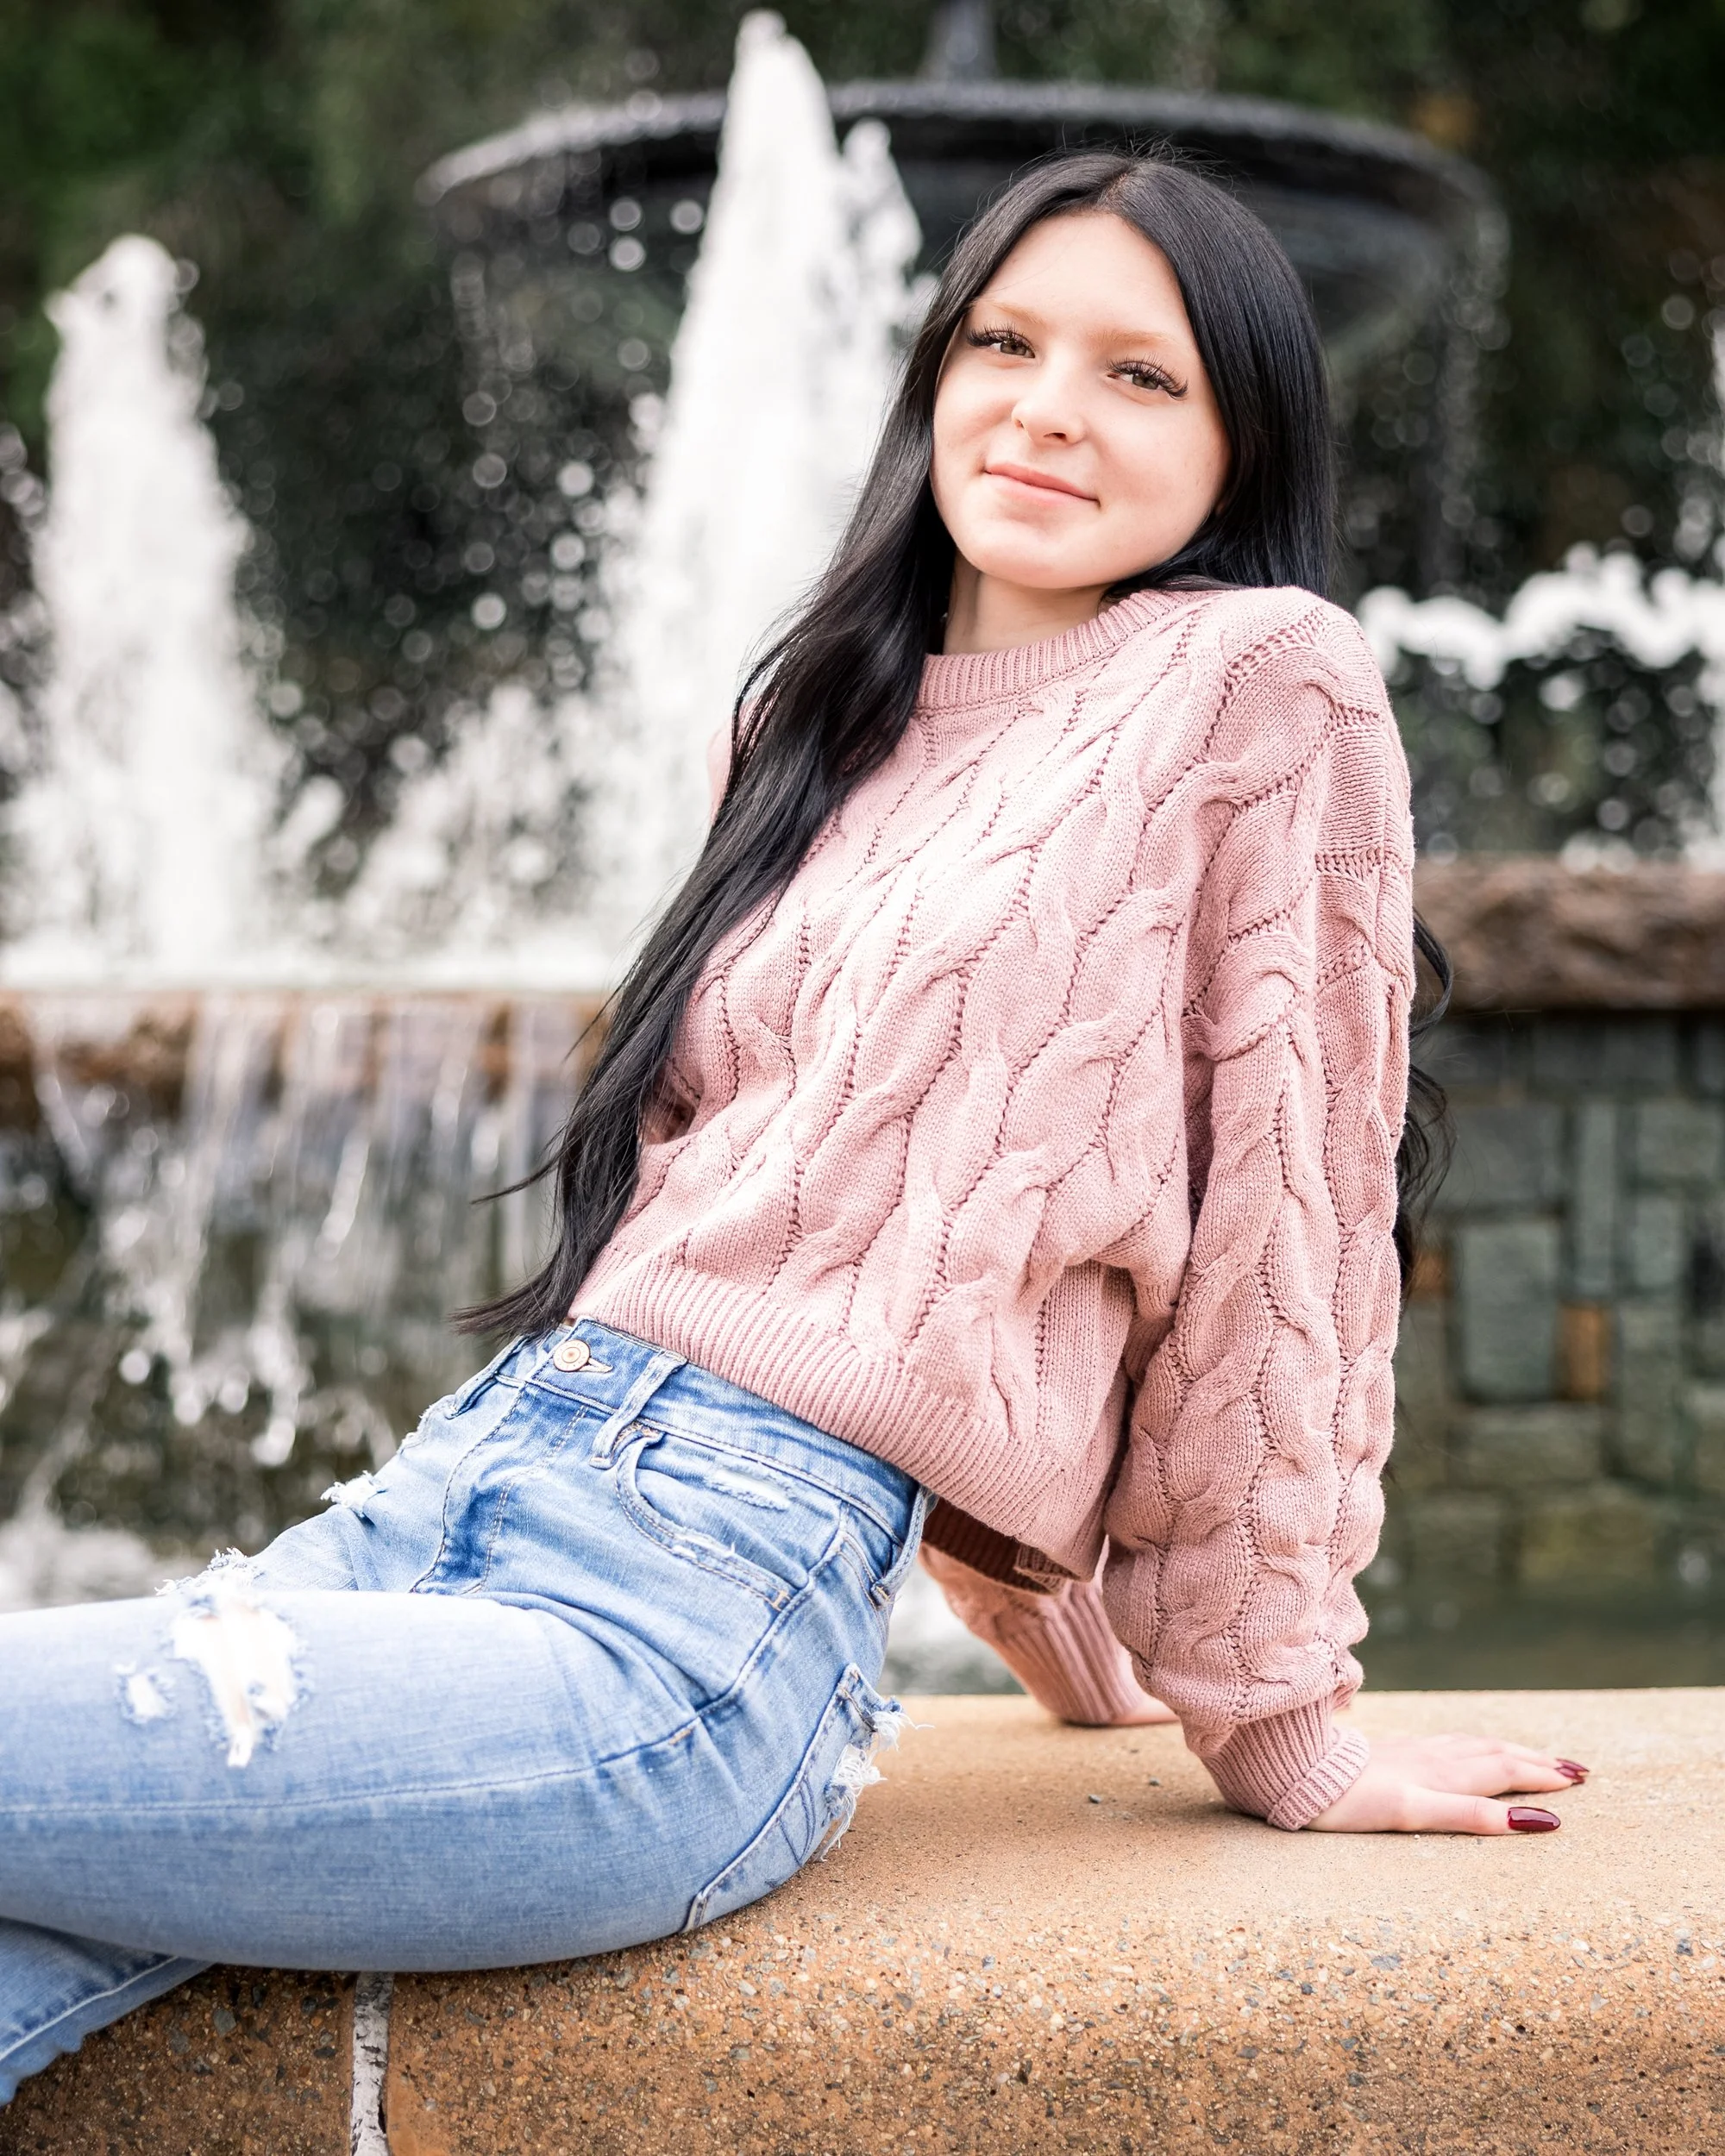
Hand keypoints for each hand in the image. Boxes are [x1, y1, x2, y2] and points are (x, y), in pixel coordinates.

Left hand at [1305, 1733, 1586, 1833]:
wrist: (1293, 1772)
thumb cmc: (1350, 1800)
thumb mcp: (1412, 1812)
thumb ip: (1470, 1814)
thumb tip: (1533, 1821)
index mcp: (1441, 1773)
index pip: (1504, 1770)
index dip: (1541, 1776)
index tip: (1578, 1781)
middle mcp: (1431, 1758)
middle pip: (1494, 1754)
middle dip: (1535, 1761)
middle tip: (1574, 1769)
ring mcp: (1409, 1752)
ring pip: (1471, 1746)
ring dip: (1508, 1751)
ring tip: (1532, 1755)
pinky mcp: (1389, 1753)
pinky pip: (1444, 1745)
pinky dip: (1471, 1746)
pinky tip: (1463, 1748)